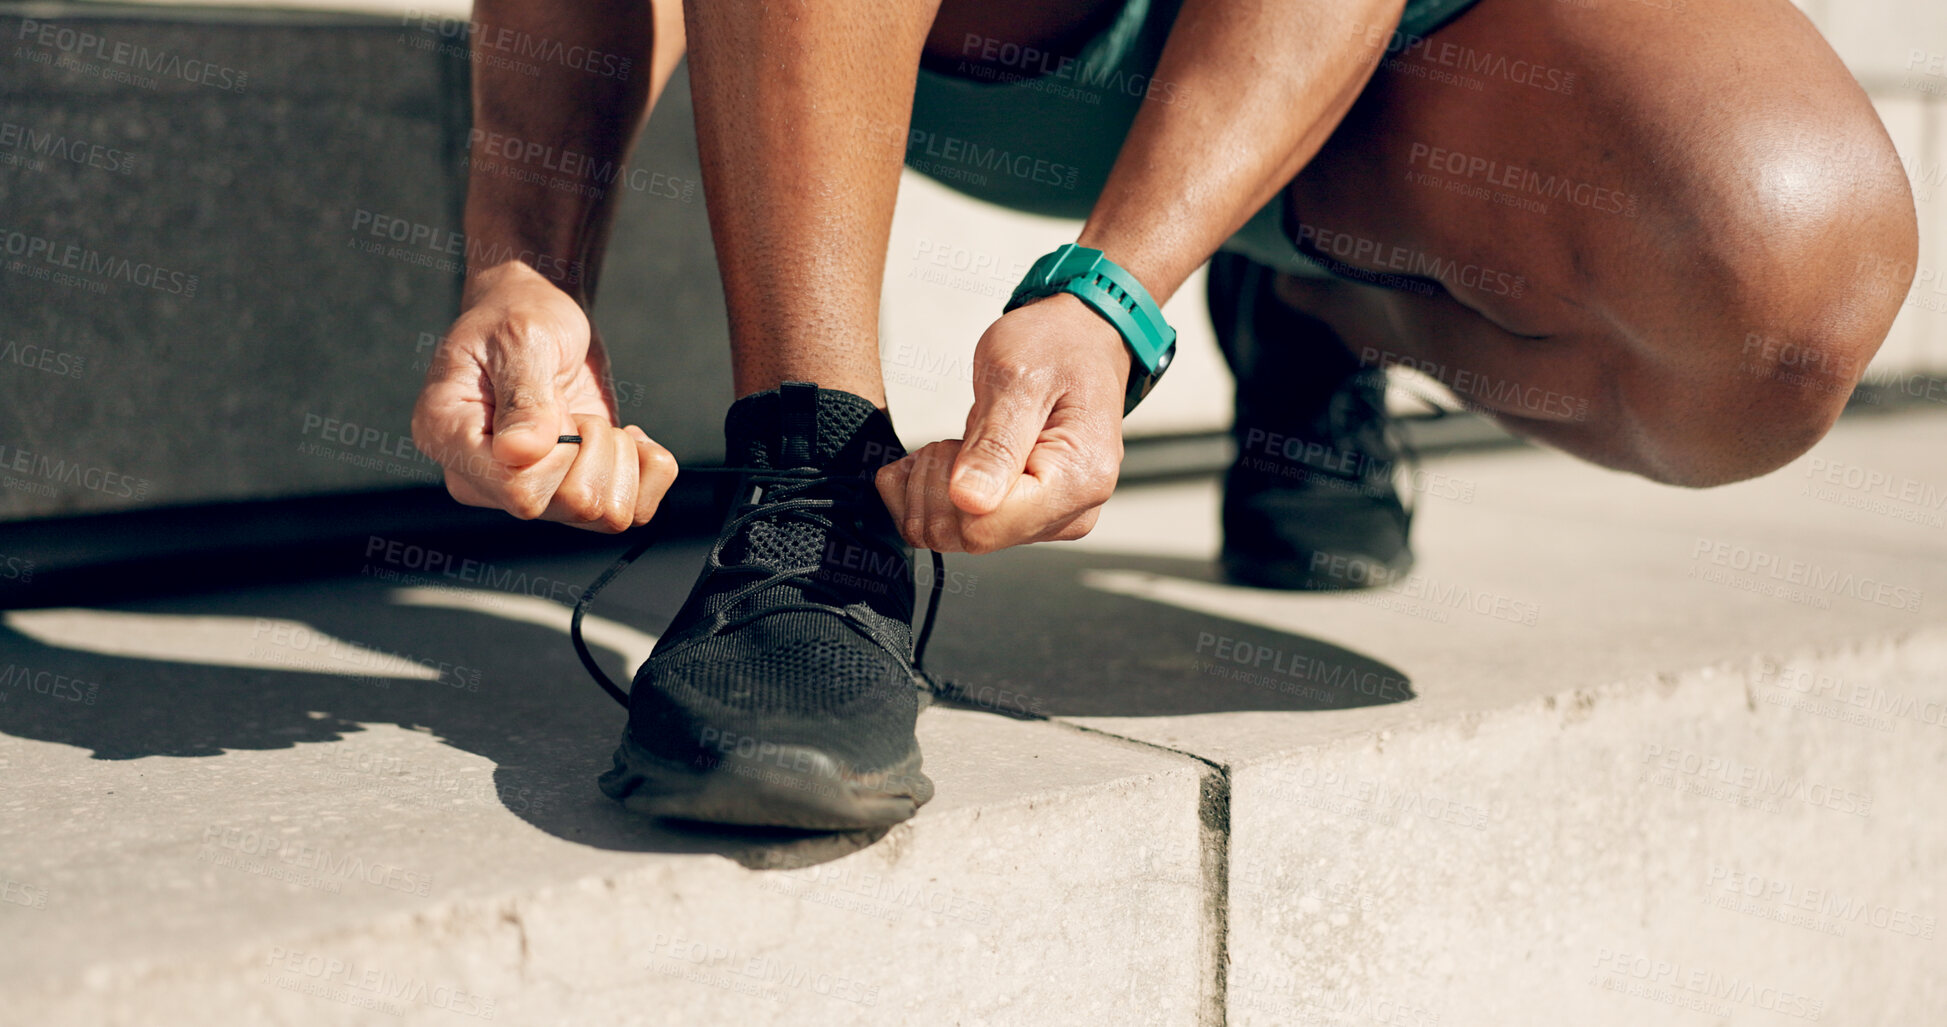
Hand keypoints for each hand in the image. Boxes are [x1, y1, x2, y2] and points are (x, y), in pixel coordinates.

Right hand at [411, 261, 677, 531]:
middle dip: (594, 446)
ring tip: (588, 417)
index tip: (556, 404)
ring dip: (618, 457)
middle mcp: (484, 481)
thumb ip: (524, 395)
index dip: (563, 451)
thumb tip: (520, 452)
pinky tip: (625, 436)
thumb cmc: (517, 316)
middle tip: (570, 405)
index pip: (521, 491)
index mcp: (449, 440)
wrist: (540, 315)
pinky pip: (636, 511)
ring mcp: (530, 493)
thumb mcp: (521, 337)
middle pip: (573, 504)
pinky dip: (647, 469)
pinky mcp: (573, 494)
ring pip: (607, 515)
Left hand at [877, 292, 1129, 553]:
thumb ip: (994, 443)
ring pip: (959, 535)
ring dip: (932, 490)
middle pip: (970, 536)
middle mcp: (1072, 510)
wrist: (1080, 339)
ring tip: (952, 443)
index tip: (947, 445)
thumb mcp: (1016, 377)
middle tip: (947, 439)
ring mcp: (1051, 518)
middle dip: (934, 489)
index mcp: (1077, 480)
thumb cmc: (1057, 346)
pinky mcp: (1030, 516)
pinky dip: (935, 495)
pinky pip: (964, 527)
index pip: (984, 526)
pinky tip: (944, 459)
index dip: (942, 492)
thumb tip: (970, 501)